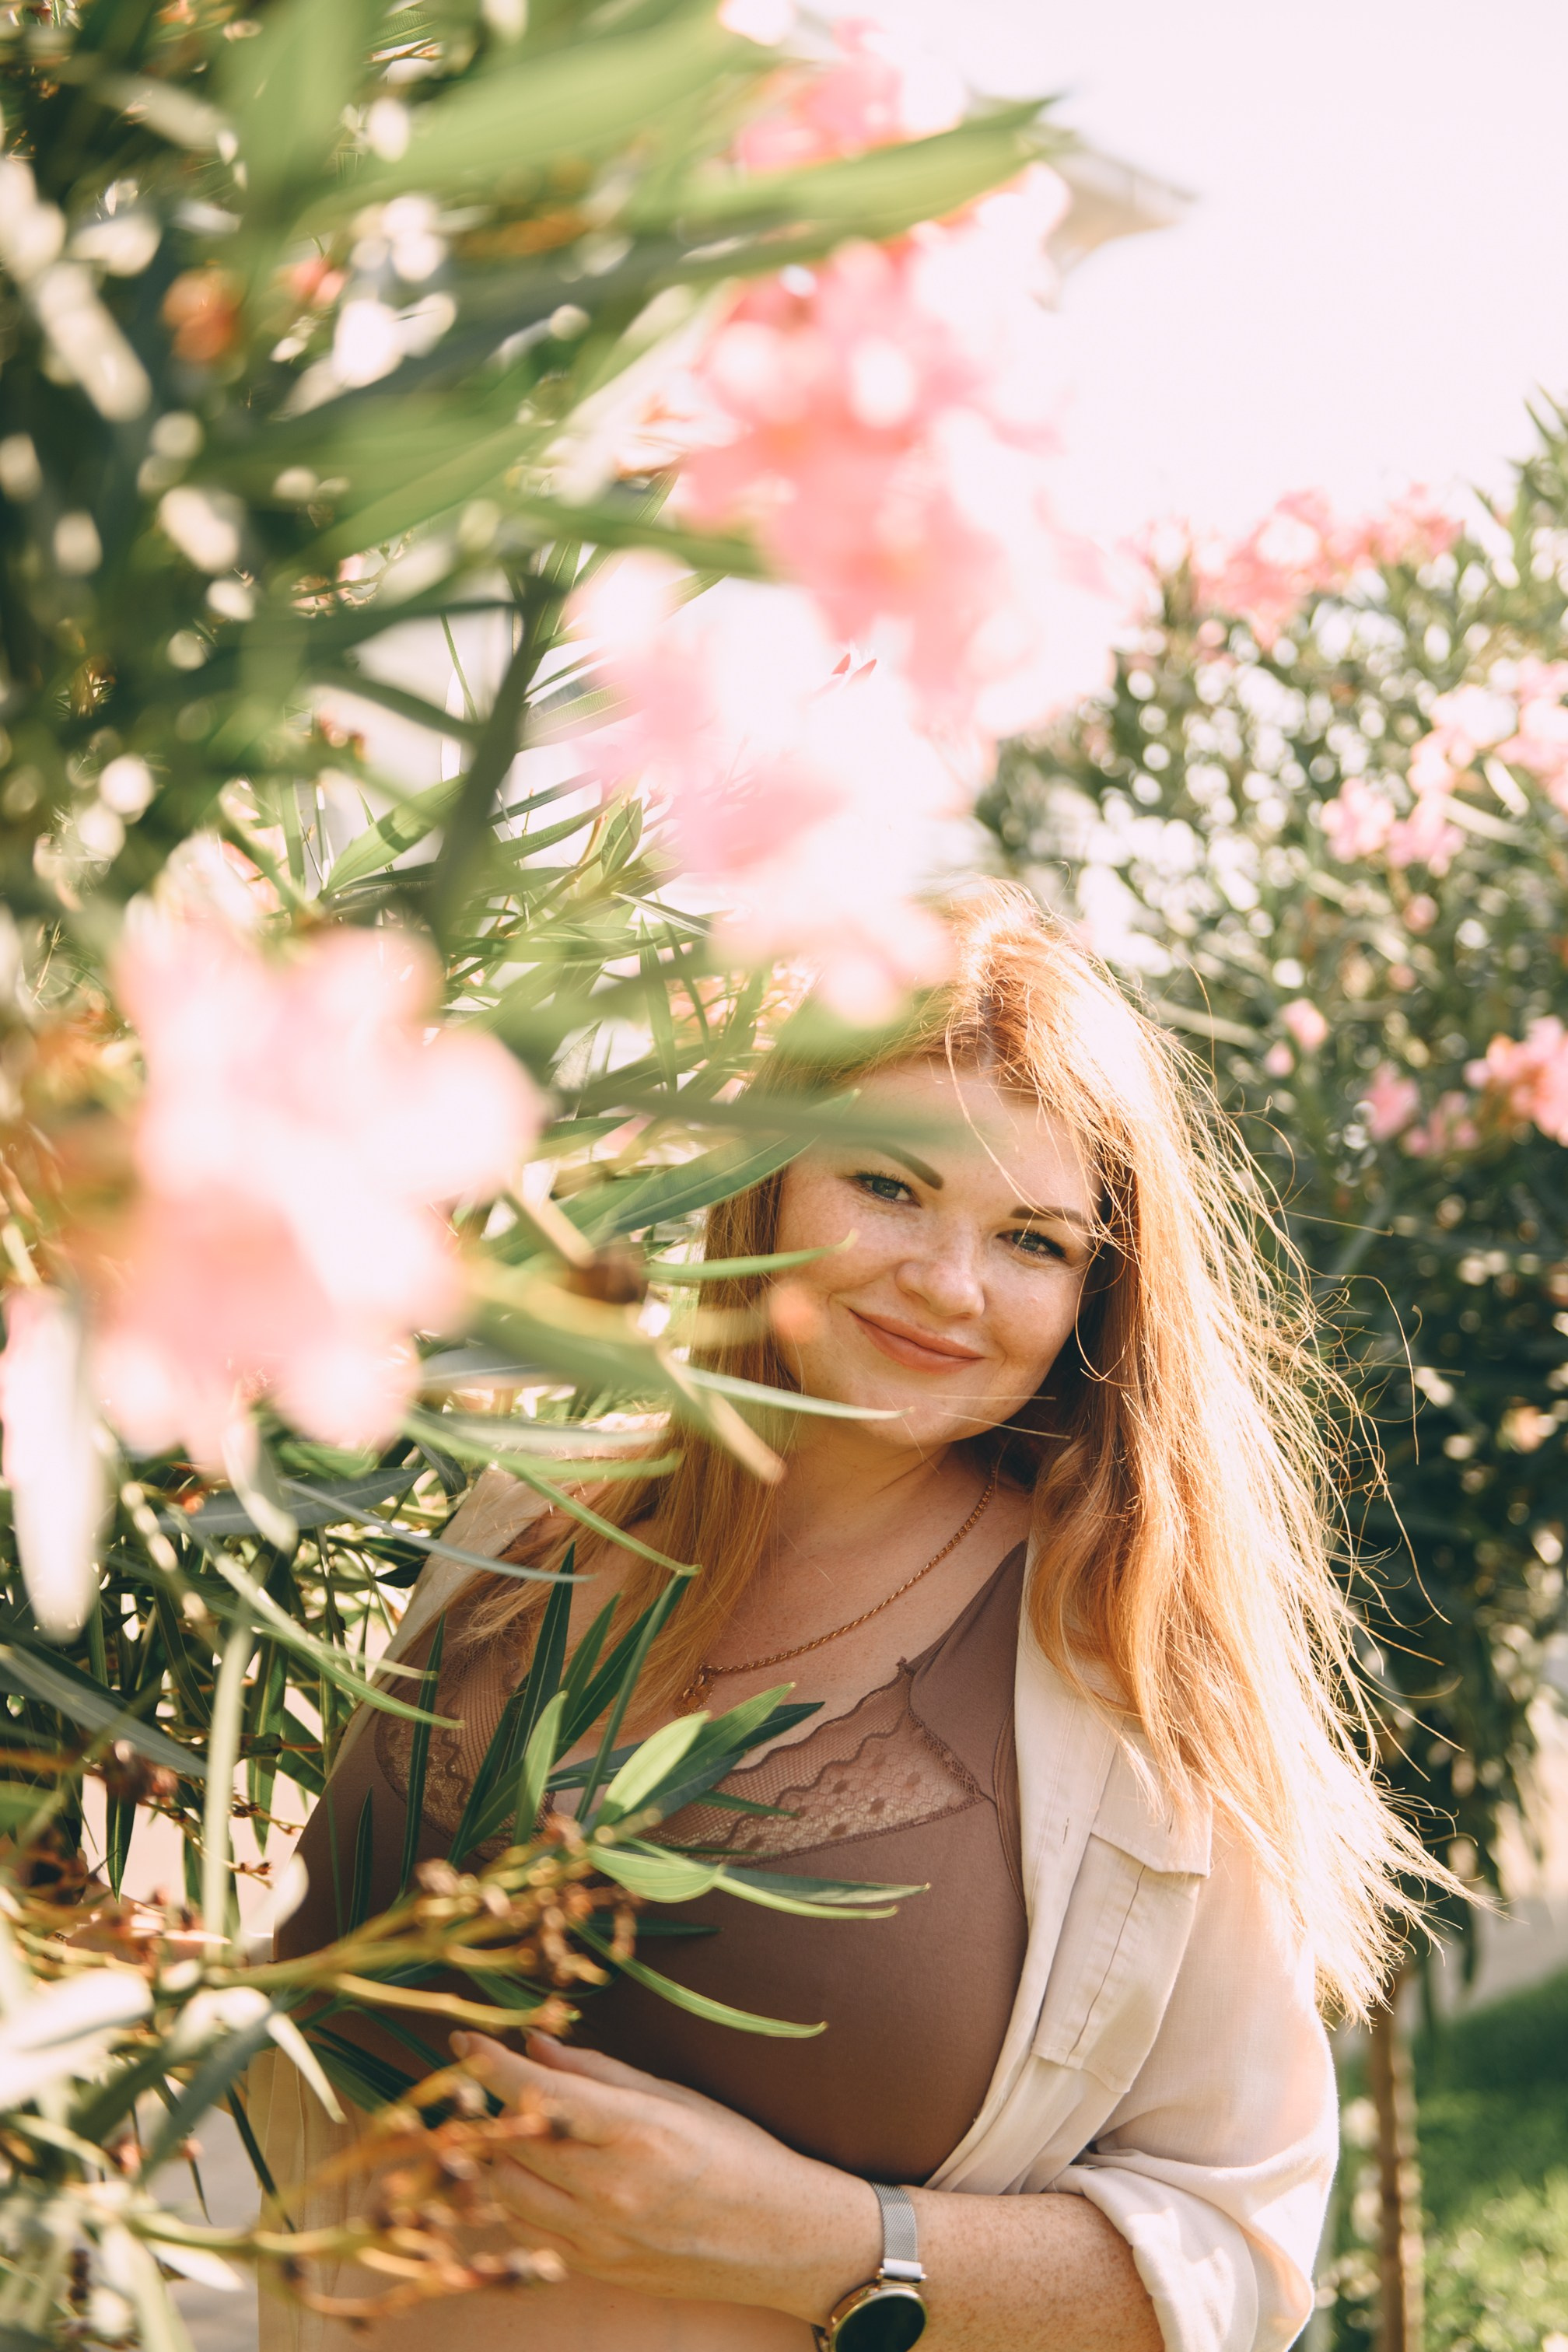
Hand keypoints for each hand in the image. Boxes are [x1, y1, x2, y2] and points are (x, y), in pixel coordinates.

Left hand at [450, 2029, 881, 2322]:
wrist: (782, 2238)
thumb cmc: (736, 2152)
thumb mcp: (674, 2096)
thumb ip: (599, 2073)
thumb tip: (536, 2047)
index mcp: (635, 2132)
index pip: (538, 2093)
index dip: (490, 2064)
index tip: (464, 2040)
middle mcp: (610, 2189)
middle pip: (509, 2144)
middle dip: (488, 2108)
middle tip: (491, 2084)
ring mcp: (600, 2238)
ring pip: (506, 2192)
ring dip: (499, 2156)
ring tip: (516, 2128)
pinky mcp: (597, 2270)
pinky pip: (529, 2233)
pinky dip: (521, 2199)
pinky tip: (540, 2176)